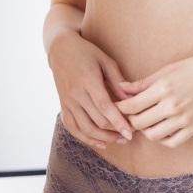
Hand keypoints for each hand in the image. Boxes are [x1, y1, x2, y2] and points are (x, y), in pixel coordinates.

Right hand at [48, 32, 134, 149]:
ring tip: (119, 140)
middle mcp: (75, 94)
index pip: (104, 106)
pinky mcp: (63, 106)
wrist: (60, 50)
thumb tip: (131, 98)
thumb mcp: (105, 60)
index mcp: (88, 80)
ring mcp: (67, 102)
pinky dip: (86, 138)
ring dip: (103, 138)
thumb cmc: (86, 52)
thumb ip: (118, 80)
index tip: (131, 132)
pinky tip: (100, 143)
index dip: (118, 122)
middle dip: (114, 132)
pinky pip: (73, 128)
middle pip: (96, 120)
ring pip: (85, 128)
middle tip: (130, 135)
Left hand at [115, 53, 192, 147]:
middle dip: (130, 120)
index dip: (120, 108)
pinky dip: (163, 139)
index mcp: (163, 89)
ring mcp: (184, 119)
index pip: (132, 106)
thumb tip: (121, 88)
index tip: (117, 107)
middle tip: (129, 116)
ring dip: (145, 130)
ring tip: (146, 122)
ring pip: (153, 135)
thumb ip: (143, 83)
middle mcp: (173, 106)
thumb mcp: (166, 70)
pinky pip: (172, 142)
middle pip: (139, 123)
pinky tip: (161, 129)